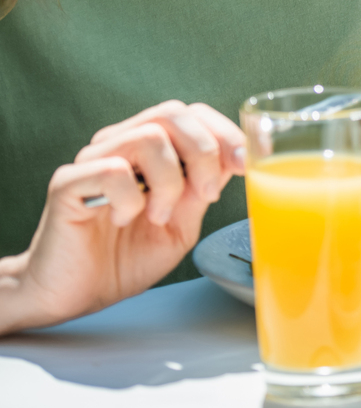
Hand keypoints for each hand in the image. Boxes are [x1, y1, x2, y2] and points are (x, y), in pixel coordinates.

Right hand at [0, 102, 245, 333]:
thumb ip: (202, 191)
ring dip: (169, 181)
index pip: (191, 114)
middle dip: (204, 151)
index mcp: (149, 150)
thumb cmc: (125, 259)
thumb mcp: (182, 225)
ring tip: (160, 216)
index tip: (245, 164)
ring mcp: (91, 161)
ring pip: (148, 137)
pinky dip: (132, 198)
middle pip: (172, 113)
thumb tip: (234, 161)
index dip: (224, 132)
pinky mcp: (67, 184)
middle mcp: (119, 146)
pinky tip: (125, 219)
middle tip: (207, 193)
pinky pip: (111, 171)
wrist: (76, 295)